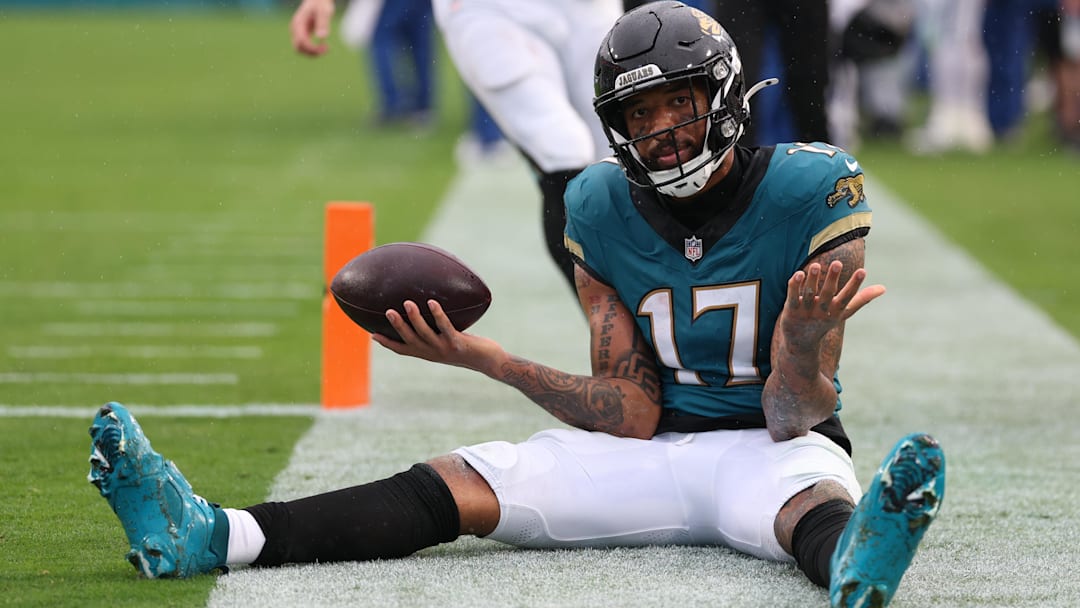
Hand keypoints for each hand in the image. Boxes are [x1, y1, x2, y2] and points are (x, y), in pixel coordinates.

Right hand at [290, 0, 334, 55]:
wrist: (317, 0)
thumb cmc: (321, 4)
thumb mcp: (324, 12)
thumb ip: (322, 24)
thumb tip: (322, 37)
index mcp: (298, 24)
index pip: (301, 42)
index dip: (312, 48)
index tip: (325, 46)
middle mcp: (295, 29)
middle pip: (298, 48)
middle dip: (312, 52)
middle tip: (326, 48)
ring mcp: (297, 32)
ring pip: (301, 50)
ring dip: (313, 53)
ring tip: (326, 48)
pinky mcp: (302, 34)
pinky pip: (305, 47)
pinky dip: (313, 50)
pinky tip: (324, 45)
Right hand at [372, 300, 502, 372]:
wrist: (488, 361)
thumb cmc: (468, 348)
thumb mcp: (448, 340)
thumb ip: (436, 332)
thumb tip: (428, 310)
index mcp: (427, 353)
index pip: (403, 349)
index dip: (388, 343)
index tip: (372, 334)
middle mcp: (433, 353)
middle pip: (410, 340)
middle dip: (398, 326)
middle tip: (387, 311)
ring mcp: (444, 349)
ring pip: (425, 333)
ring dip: (415, 318)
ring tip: (407, 303)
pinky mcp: (457, 344)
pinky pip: (446, 327)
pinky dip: (438, 315)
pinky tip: (433, 303)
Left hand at [781, 260, 884, 348]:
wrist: (801, 343)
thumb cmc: (825, 322)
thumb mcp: (844, 312)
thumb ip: (861, 299)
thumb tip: (883, 288)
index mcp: (836, 311)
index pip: (847, 297)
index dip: (854, 284)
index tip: (863, 270)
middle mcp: (822, 311)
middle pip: (828, 294)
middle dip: (833, 278)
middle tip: (837, 262)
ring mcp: (806, 311)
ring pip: (808, 294)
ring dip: (812, 279)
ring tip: (816, 264)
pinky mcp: (791, 310)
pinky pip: (792, 296)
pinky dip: (795, 286)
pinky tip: (798, 274)